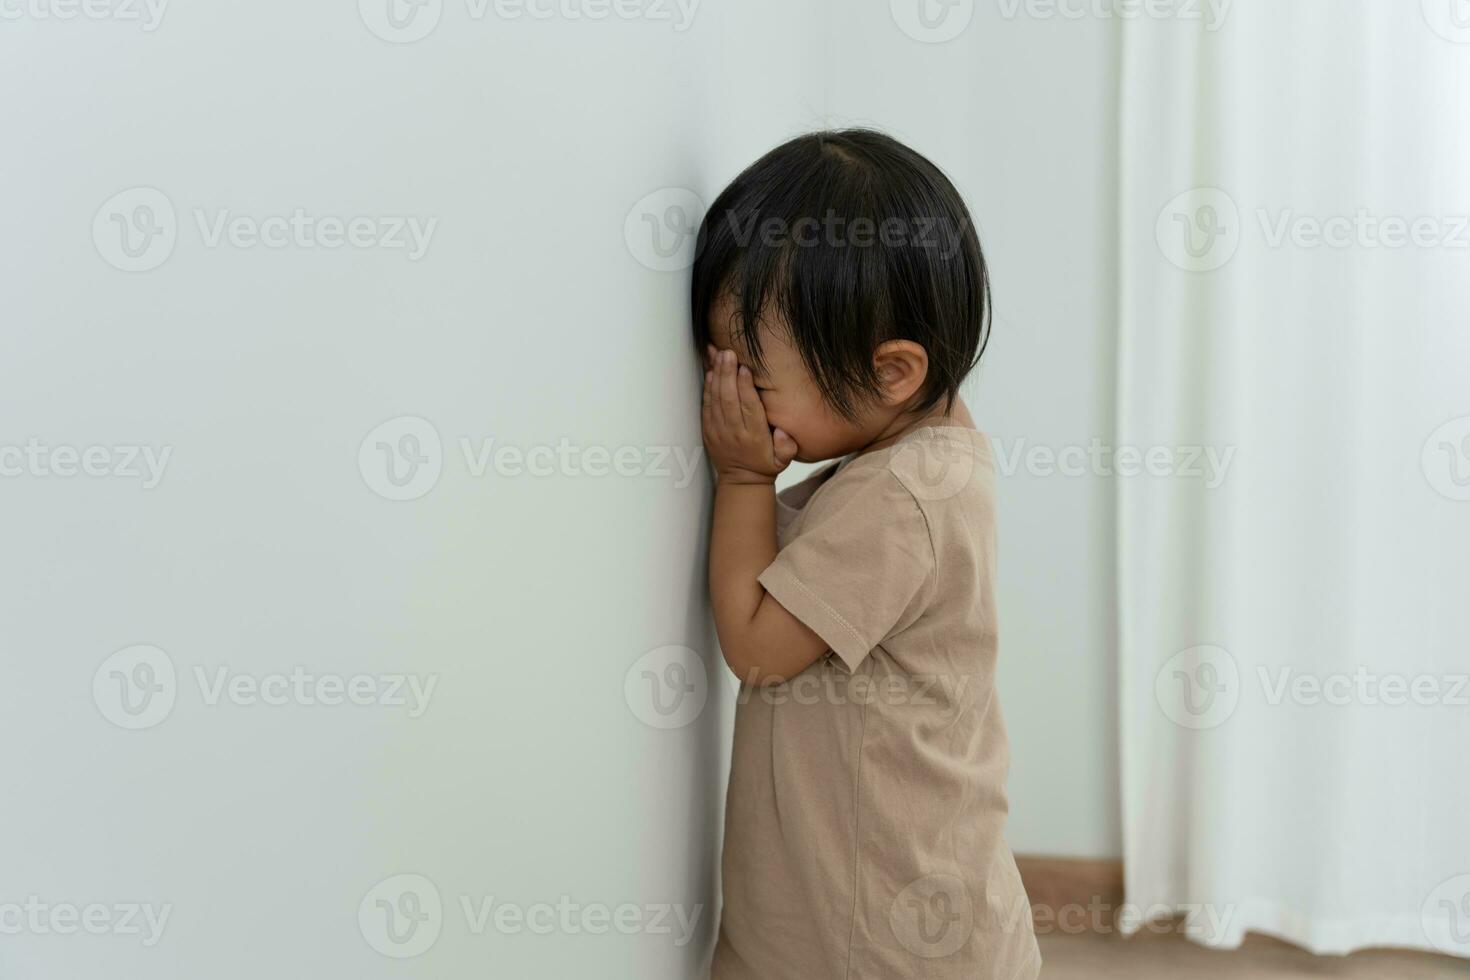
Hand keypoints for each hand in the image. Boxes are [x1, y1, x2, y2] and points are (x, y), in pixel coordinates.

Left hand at [701, 347, 798, 484]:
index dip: (745, 387)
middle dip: (727, 373)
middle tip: (727, 352)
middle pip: (729, 398)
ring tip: (718, 354)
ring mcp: (718, 430)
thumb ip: (787, 447)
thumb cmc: (765, 464)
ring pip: (715, 398)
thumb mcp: (783, 461)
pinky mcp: (708, 429)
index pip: (749, 408)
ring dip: (716, 375)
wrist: (741, 481)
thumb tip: (784, 433)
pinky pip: (706, 405)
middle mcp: (734, 432)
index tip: (744, 368)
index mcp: (754, 436)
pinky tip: (710, 370)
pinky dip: (707, 387)